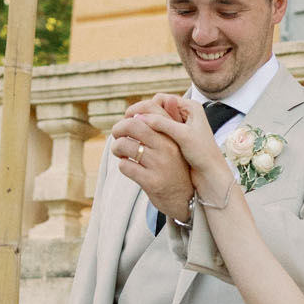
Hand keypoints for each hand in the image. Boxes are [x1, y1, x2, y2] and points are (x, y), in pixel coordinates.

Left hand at [111, 105, 194, 220]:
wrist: (187, 199)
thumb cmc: (177, 168)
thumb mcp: (177, 145)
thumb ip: (167, 124)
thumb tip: (155, 104)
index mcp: (173, 135)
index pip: (150, 108)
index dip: (132, 111)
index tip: (127, 118)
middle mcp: (168, 147)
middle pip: (133, 125)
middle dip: (119, 128)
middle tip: (116, 134)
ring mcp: (160, 165)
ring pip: (125, 145)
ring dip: (117, 148)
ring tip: (120, 152)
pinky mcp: (152, 182)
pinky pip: (125, 166)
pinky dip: (123, 165)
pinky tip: (129, 166)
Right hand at [126, 99, 228, 187]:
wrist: (212, 173)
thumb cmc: (202, 154)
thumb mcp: (182, 136)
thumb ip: (162, 124)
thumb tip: (139, 117)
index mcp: (191, 107)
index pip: (161, 99)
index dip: (144, 107)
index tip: (130, 116)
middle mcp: (186, 113)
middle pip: (158, 108)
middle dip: (142, 115)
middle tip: (126, 123)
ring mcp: (182, 125)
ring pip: (157, 120)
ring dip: (144, 125)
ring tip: (130, 132)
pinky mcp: (179, 137)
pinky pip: (160, 131)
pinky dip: (150, 134)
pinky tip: (140, 140)